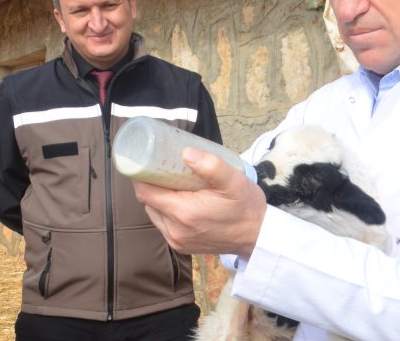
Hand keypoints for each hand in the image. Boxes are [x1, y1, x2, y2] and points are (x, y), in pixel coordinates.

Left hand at [132, 147, 266, 256]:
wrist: (258, 237)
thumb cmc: (246, 206)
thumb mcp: (234, 181)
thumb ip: (211, 166)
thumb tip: (186, 152)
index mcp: (183, 212)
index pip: (146, 193)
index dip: (141, 175)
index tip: (145, 160)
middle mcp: (175, 230)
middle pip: (148, 203)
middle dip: (152, 185)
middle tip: (163, 168)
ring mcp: (177, 241)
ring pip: (155, 214)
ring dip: (159, 199)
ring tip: (173, 184)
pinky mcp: (182, 247)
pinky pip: (164, 225)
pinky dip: (167, 212)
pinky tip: (181, 202)